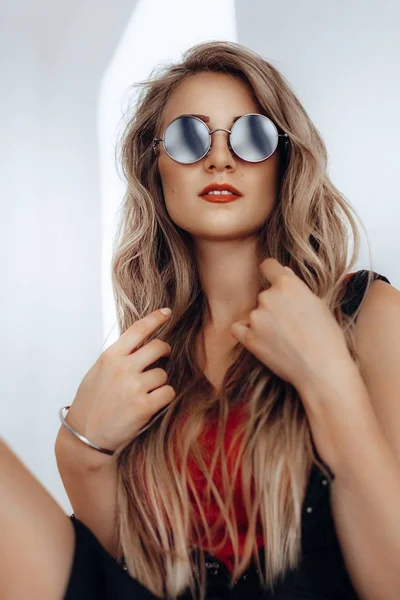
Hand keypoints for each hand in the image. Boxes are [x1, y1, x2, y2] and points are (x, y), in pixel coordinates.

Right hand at [66, 309, 174, 453]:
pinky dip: (163, 398)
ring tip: (144, 394)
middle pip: (159, 347)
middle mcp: (123, 368)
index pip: (138, 330)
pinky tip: (151, 404)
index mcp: (110, 357)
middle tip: (163, 358)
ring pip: (163, 374)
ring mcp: (134, 386)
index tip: (167, 312)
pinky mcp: (144, 406)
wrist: (85, 437)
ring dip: (159, 383)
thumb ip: (118, 357)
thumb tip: (140, 344)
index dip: (155, 319)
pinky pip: (168, 392)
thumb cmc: (90, 404)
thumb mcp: (97, 372)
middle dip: (165, 352)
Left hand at [230, 258, 352, 393]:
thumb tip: (283, 273)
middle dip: (274, 305)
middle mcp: (268, 297)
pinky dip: (247, 332)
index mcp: (288, 284)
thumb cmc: (327, 338)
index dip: (271, 273)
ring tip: (284, 338)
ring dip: (264, 321)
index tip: (273, 279)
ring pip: (255, 313)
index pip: (268, 266)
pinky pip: (239, 328)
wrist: (322, 370)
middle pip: (264, 295)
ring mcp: (256, 318)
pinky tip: (263, 341)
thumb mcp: (318, 304)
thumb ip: (296, 287)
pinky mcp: (249, 338)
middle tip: (291, 324)